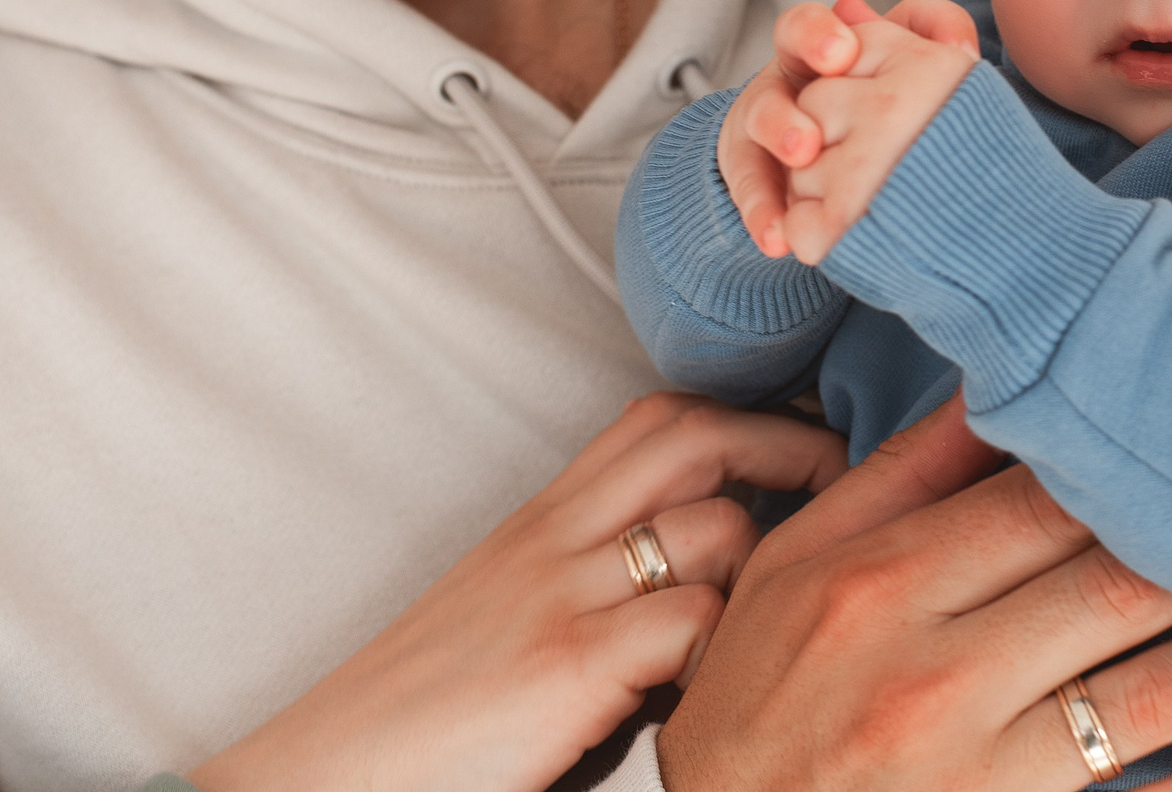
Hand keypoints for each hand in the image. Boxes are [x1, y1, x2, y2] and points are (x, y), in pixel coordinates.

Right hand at [189, 394, 845, 791]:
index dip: (748, 416)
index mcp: (541, 523)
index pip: (657, 418)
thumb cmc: (421, 720)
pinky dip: (732, 644)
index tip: (808, 447)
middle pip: (693, 433)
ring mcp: (561, 597)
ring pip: (712, 523)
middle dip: (788, 445)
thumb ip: (587, 578)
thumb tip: (693, 573)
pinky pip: (691, 620)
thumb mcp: (505, 614)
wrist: (322, 782)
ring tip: (805, 608)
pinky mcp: (567, 667)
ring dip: (773, 562)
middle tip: (848, 487)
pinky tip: (739, 684)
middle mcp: (553, 539)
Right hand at [659, 397, 1171, 790]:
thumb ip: (897, 480)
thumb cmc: (754, 702)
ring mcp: (972, 774)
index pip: (1043, 496)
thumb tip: (996, 382)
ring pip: (1148, 693)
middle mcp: (928, 671)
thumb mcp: (793, 572)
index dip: (1141, 459)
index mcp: (876, 582)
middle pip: (1110, 580)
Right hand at [717, 0, 979, 262]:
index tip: (843, 55)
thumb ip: (937, 42)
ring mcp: (767, 130)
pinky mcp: (755, 178)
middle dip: (787, 105)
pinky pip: (753, 195)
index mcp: (820, 50)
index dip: (818, 36)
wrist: (869, 167)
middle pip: (773, 77)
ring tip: (801, 161)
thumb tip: (959, 44)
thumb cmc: (898, 107)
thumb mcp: (917, 67)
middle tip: (810, 135)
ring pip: (760, 126)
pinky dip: (764, 217)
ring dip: (779, 140)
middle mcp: (787, 84)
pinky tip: (778, 239)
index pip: (808, 28)